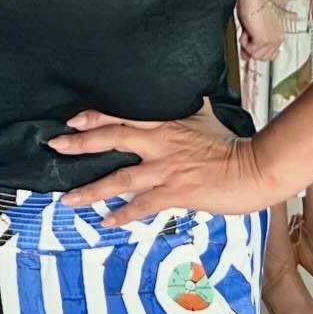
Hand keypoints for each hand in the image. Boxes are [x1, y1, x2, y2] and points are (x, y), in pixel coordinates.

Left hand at [49, 100, 279, 225]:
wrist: (256, 167)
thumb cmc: (232, 144)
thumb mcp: (205, 117)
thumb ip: (190, 107)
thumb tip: (190, 91)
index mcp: (164, 124)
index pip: (121, 116)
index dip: (94, 117)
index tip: (72, 119)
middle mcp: (159, 144)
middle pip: (111, 140)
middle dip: (80, 144)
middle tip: (56, 146)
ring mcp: (166, 169)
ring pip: (121, 178)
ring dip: (92, 188)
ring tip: (69, 198)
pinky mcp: (177, 193)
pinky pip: (144, 206)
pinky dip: (124, 214)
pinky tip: (107, 222)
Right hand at [237, 0, 283, 61]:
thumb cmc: (252, 7)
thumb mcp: (253, 30)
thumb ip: (252, 45)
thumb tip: (245, 56)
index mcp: (278, 36)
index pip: (269, 55)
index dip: (256, 52)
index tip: (249, 46)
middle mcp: (277, 40)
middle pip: (262, 58)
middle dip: (251, 50)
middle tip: (246, 37)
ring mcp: (271, 42)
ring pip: (255, 56)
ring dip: (247, 45)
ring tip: (247, 32)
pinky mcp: (263, 41)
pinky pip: (250, 50)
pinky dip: (244, 42)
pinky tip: (246, 32)